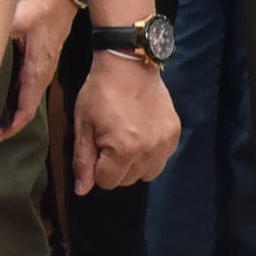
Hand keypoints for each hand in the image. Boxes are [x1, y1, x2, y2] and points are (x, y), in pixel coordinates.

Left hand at [2, 0, 72, 136]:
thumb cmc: (41, 10)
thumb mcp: (16, 21)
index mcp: (36, 73)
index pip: (25, 111)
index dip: (11, 128)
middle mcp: (41, 76)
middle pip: (24, 110)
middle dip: (8, 124)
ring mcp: (42, 70)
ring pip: (25, 99)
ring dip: (11, 111)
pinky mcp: (40, 62)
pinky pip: (26, 87)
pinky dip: (14, 97)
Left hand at [73, 49, 181, 188]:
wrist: (129, 65)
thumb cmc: (100, 93)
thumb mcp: (83, 125)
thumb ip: (83, 161)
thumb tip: (81, 191)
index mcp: (123, 150)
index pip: (107, 182)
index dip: (96, 168)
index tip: (95, 148)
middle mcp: (148, 150)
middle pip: (128, 180)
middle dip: (114, 167)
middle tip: (109, 141)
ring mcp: (164, 142)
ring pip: (147, 173)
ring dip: (134, 164)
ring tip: (125, 140)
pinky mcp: (174, 133)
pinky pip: (162, 159)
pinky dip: (150, 154)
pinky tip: (141, 135)